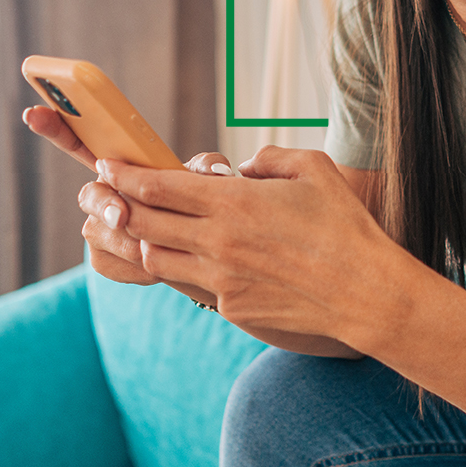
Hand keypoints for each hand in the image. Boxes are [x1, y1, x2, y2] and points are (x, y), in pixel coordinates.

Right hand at [28, 109, 239, 288]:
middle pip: (90, 194)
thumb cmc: (200, 208)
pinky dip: (133, 268)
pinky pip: (106, 262)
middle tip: (122, 215)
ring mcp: (98, 227)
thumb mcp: (207, 180)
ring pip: (99, 232)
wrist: (204, 257)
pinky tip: (156, 269)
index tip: (32, 114)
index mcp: (121, 166)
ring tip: (159, 248)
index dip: (55, 126)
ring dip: (128, 242)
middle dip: (105, 204)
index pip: (81, 141)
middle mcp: (102, 193)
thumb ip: (207, 167)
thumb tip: (215, 172)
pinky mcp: (101, 258)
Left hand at [102, 146, 413, 343]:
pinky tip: (187, 257)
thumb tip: (241, 169)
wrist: (365, 294)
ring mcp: (220, 280)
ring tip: (138, 227)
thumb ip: (267, 159)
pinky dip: (183, 267)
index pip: (157, 187)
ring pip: (157, 258)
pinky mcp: (230, 307)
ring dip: (143, 240)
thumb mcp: (312, 169)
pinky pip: (191, 283)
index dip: (125, 176)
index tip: (107, 167)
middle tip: (100, 195)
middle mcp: (217, 243)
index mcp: (233, 204)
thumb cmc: (345, 226)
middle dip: (115, 205)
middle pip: (143, 222)